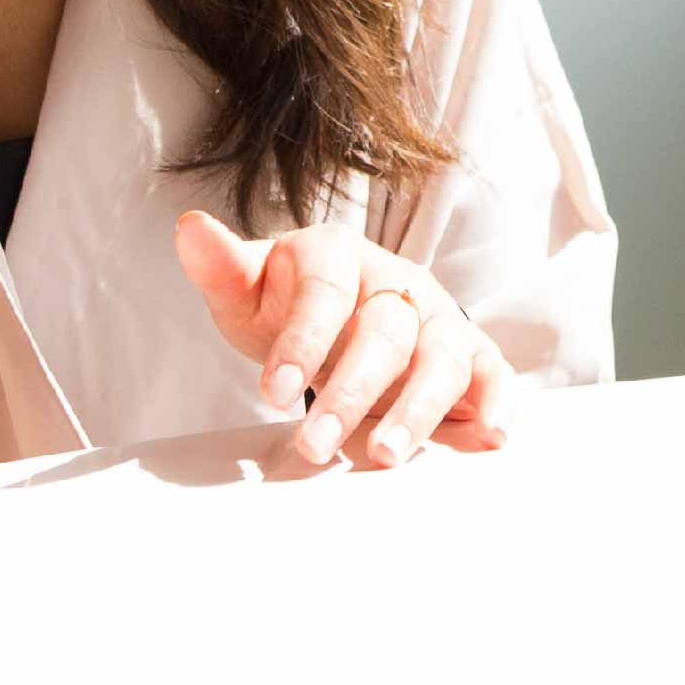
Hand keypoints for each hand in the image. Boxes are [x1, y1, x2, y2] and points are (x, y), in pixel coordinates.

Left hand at [173, 210, 507, 471]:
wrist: (338, 312)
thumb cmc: (289, 304)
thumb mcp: (247, 289)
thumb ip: (221, 267)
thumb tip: (190, 229)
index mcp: (339, 255)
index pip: (326, 292)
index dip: (302, 341)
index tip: (271, 392)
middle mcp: (397, 281)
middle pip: (385, 332)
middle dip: (350, 393)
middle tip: (315, 446)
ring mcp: (438, 317)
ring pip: (440, 358)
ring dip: (417, 410)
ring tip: (383, 456)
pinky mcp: (469, 353)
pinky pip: (491, 374)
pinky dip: (494, 404)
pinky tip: (489, 437)